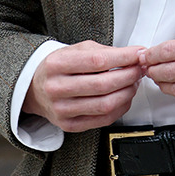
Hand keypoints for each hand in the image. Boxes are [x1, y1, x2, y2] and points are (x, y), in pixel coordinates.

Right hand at [23, 40, 144, 132]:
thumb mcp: (76, 49)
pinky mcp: (69, 125)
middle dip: (129, 75)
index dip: (123, 58)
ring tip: (134, 82)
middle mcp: (56, 88)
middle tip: (140, 68)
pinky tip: (124, 97)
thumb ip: (103, 51)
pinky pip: (102, 120)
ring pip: (105, 105)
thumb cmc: (59, 67)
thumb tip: (132, 56)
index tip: (139, 53)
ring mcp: (62, 110)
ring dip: (127, 93)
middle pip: (103, 85)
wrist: (34, 88)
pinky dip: (120, 108)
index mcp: (57, 64)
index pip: (98, 61)